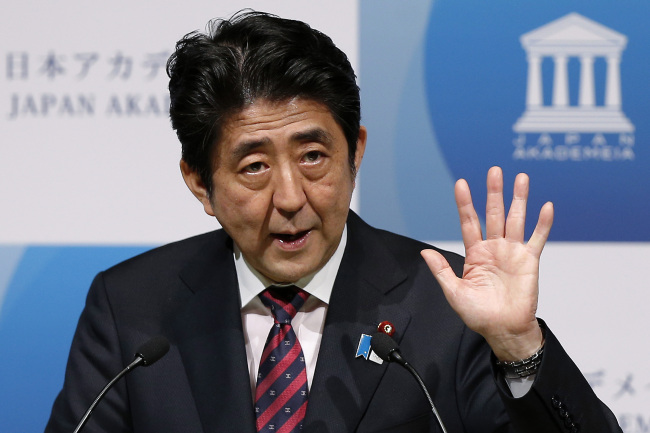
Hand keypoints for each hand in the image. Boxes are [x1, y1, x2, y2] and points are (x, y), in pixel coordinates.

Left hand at [421, 166, 553, 360]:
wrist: (504, 330)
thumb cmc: (479, 315)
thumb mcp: (454, 292)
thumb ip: (441, 270)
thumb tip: (425, 251)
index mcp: (475, 254)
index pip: (469, 222)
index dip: (465, 203)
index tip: (461, 184)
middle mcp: (494, 248)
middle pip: (493, 214)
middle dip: (494, 193)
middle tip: (494, 171)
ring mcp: (513, 252)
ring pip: (516, 219)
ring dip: (519, 199)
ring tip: (520, 178)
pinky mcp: (530, 261)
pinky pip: (538, 238)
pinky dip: (543, 223)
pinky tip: (546, 206)